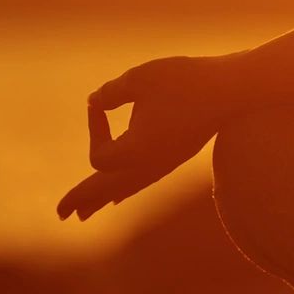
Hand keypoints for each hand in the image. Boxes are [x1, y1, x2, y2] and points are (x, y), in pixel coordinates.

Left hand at [56, 54, 240, 221]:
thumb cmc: (186, 81)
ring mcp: (164, 165)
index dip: (94, 128)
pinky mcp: (173, 157)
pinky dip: (124, 189)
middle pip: (108, 190)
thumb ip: (111, 93)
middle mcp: (150, 166)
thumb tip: (93, 102)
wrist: (232, 89)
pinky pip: (141, 181)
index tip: (98, 104)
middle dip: (83, 199)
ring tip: (83, 214)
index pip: (100, 156)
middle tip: (61, 214)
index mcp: (139, 153)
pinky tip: (118, 196)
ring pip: (126, 189)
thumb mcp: (141, 79)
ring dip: (102, 199)